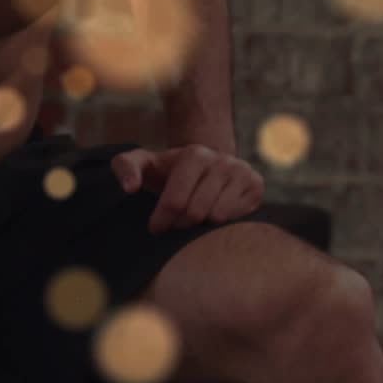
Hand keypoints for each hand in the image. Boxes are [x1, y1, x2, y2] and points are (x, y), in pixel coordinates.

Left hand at [110, 145, 263, 232]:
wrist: (203, 165)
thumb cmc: (166, 170)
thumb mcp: (142, 164)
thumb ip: (125, 167)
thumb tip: (130, 187)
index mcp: (194, 155)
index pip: (175, 202)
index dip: (162, 221)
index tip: (155, 227)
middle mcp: (222, 161)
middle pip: (196, 213)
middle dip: (180, 224)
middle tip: (175, 222)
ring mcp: (243, 172)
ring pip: (217, 217)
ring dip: (200, 225)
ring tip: (193, 216)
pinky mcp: (257, 185)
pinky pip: (236, 219)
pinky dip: (220, 223)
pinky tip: (212, 213)